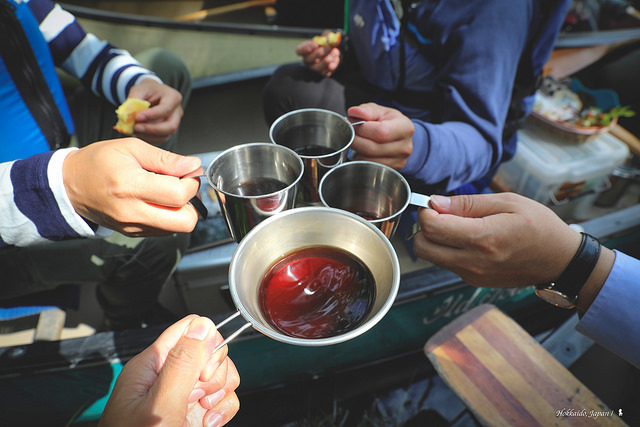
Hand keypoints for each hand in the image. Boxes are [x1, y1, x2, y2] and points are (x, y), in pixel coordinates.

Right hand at [63, 138, 202, 235]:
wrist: (70, 184)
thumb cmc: (98, 162)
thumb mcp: (131, 148)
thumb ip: (165, 159)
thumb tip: (192, 165)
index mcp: (130, 186)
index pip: (178, 194)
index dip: (191, 182)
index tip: (188, 172)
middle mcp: (131, 211)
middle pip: (184, 221)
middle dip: (192, 202)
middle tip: (183, 185)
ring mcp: (132, 226)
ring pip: (176, 228)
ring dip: (181, 210)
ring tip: (168, 191)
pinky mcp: (132, 233)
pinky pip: (163, 230)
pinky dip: (168, 216)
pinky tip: (158, 201)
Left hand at [99, 315, 239, 426]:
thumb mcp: (160, 406)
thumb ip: (183, 364)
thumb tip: (204, 327)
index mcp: (152, 365)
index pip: (189, 328)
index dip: (206, 343)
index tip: (202, 371)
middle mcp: (168, 377)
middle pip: (210, 351)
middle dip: (215, 373)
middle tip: (198, 396)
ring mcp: (182, 396)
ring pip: (220, 376)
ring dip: (220, 395)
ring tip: (202, 414)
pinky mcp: (195, 414)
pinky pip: (222, 398)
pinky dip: (222, 411)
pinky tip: (207, 423)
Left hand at [127, 78, 183, 145]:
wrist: (151, 94)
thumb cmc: (147, 90)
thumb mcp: (138, 90)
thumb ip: (132, 101)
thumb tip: (126, 115)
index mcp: (173, 97)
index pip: (166, 109)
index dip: (152, 115)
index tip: (137, 117)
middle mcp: (177, 111)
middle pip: (171, 126)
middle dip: (152, 130)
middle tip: (136, 128)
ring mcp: (174, 123)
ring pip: (165, 135)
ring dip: (148, 136)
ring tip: (134, 130)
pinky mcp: (168, 131)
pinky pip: (160, 139)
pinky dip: (148, 139)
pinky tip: (138, 134)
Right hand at [296, 33, 340, 76]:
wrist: (333, 52)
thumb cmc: (325, 44)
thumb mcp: (326, 37)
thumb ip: (327, 36)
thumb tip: (329, 39)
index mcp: (305, 50)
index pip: (299, 50)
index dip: (305, 48)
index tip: (316, 44)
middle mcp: (307, 60)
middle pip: (308, 59)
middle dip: (320, 52)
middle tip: (329, 47)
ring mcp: (314, 68)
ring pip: (317, 67)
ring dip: (327, 59)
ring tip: (335, 52)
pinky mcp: (322, 73)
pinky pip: (326, 71)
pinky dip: (333, 65)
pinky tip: (336, 58)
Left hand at [347, 103, 413, 169]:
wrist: (398, 135)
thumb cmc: (388, 121)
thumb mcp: (379, 110)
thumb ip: (367, 110)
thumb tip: (355, 112)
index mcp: (405, 127)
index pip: (381, 132)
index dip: (363, 129)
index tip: (354, 124)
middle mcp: (405, 146)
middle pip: (373, 148)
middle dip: (356, 141)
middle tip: (351, 134)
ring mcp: (400, 160)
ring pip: (369, 160)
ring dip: (357, 151)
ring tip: (357, 141)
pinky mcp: (393, 169)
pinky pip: (370, 167)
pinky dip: (361, 159)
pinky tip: (362, 150)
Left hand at [413, 193, 581, 287]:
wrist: (560, 261)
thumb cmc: (539, 227)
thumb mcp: (507, 202)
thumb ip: (467, 203)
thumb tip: (435, 203)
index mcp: (483, 238)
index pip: (432, 228)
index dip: (427, 212)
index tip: (436, 204)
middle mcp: (474, 261)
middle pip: (422, 247)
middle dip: (424, 228)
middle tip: (441, 215)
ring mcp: (472, 275)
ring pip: (432, 257)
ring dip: (435, 240)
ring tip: (459, 226)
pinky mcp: (473, 281)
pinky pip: (446, 264)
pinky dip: (447, 250)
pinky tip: (468, 239)